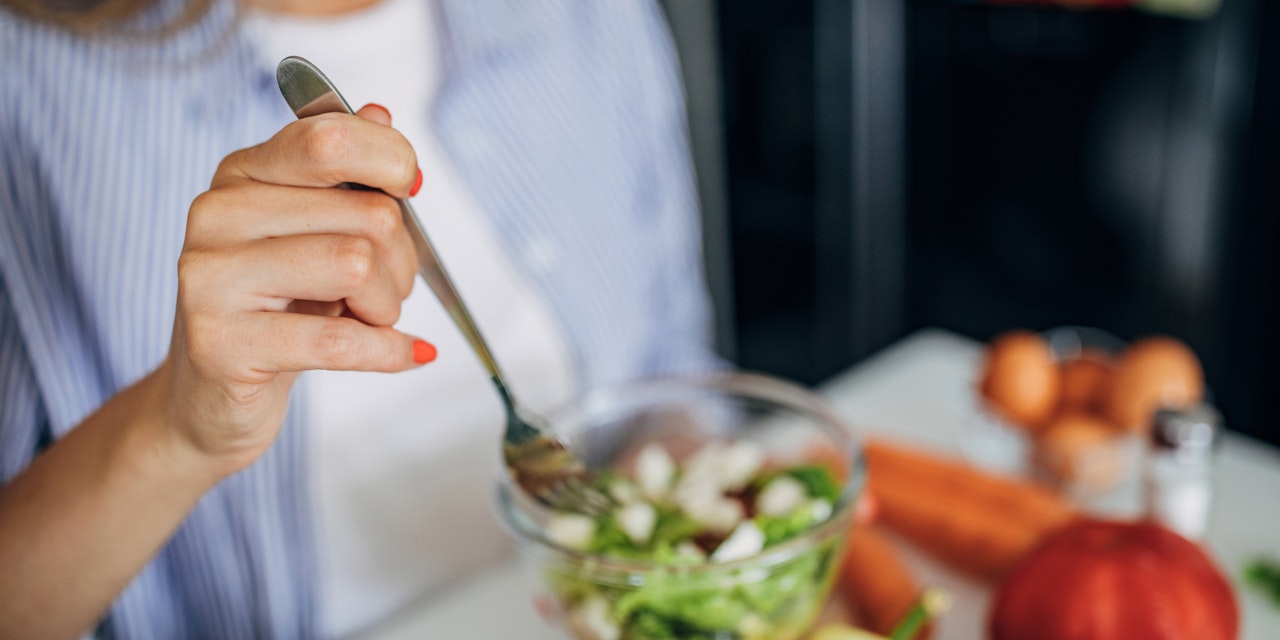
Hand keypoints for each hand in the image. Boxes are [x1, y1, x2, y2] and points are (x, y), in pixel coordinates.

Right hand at [160, 104, 432, 475]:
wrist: (212, 397)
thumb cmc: (277, 310)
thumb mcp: (316, 234)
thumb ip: (347, 175)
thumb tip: (378, 114)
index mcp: (242, 173)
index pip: (330, 138)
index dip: (392, 162)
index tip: (409, 191)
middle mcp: (216, 215)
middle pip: (367, 212)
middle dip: (402, 260)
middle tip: (384, 288)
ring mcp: (209, 279)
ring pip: (356, 266)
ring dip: (387, 305)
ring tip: (368, 319)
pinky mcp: (218, 344)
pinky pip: (337, 340)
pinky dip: (386, 350)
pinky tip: (404, 352)